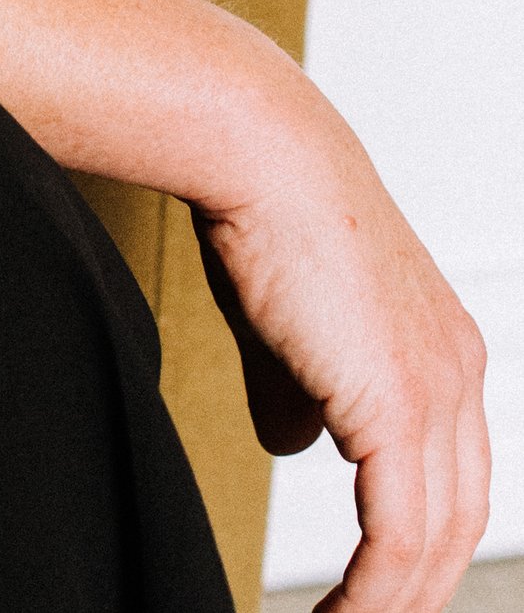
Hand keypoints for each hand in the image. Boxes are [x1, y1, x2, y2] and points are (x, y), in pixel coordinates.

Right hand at [193, 94, 487, 612]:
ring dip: (389, 605)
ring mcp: (438, 393)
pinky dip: (373, 595)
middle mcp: (459, 374)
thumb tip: (292, 444)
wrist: (259, 152)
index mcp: (445, 351)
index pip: (451, 478)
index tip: (379, 589)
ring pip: (434, 542)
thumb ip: (299, 389)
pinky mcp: (400, 410)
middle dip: (414, 591)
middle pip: (456, 524)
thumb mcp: (289, 321)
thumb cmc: (265, 212)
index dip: (419, 542)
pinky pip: (398, 539)